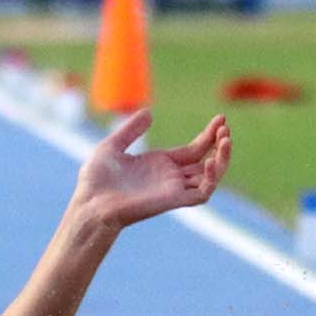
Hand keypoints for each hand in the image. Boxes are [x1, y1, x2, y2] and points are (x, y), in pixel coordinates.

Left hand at [73, 110, 231, 229]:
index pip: (195, 150)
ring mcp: (173, 189)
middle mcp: (171, 177)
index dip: (209, 135)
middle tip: (225, 128)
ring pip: (210, 177)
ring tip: (226, 140)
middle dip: (220, 144)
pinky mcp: (173, 200)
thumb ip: (130, 130)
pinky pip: (202, 193)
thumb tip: (148, 112)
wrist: (89, 202)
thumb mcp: (112, 146)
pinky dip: (212, 179)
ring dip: (222, 160)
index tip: (221, 118)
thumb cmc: (96, 180)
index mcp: (160, 164)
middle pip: (207, 161)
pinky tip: (211, 161)